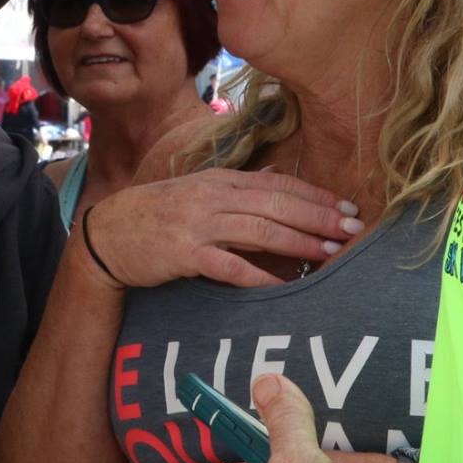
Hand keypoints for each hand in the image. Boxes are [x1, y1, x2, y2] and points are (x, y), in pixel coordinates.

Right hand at [88, 169, 360, 287]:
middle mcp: (213, 197)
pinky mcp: (184, 253)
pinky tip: (282, 285)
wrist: (107, 234)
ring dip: (299, 242)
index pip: (279, 184)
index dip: (316, 196)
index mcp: (220, 180)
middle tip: (354, 229)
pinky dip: (258, 276)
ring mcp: (198, 224)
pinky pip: (228, 266)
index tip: (348, 208)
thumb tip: (276, 177)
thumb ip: (237, 188)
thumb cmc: (158, 215)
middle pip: (277, 205)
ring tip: (330, 252)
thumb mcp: (198, 192)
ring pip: (259, 231)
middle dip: (319, 217)